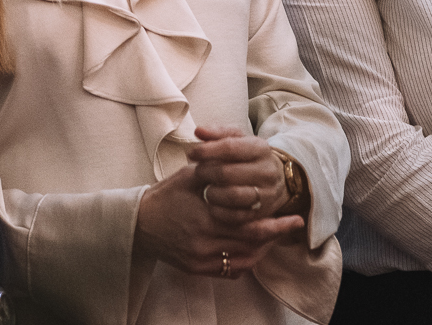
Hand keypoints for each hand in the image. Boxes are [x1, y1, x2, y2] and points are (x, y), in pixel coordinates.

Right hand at [137, 161, 302, 278]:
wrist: (137, 223)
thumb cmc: (163, 197)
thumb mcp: (186, 178)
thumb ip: (212, 171)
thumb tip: (235, 160)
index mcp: (204, 218)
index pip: (250, 225)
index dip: (276, 223)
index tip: (294, 217)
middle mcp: (204, 242)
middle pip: (252, 244)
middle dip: (276, 235)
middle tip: (293, 225)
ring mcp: (201, 259)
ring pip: (244, 260)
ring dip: (262, 249)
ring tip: (274, 237)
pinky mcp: (197, 269)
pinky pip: (230, 271)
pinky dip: (244, 261)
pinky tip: (251, 249)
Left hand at [188, 125, 289, 224]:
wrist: (278, 179)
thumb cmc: (248, 156)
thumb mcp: (237, 139)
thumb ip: (217, 133)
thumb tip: (198, 131)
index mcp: (260, 148)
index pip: (230, 147)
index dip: (206, 151)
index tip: (192, 154)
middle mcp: (267, 171)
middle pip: (228, 173)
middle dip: (206, 173)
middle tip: (198, 172)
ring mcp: (267, 194)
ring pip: (233, 196)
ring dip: (212, 193)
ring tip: (205, 189)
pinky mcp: (263, 213)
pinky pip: (237, 216)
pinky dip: (220, 211)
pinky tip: (212, 204)